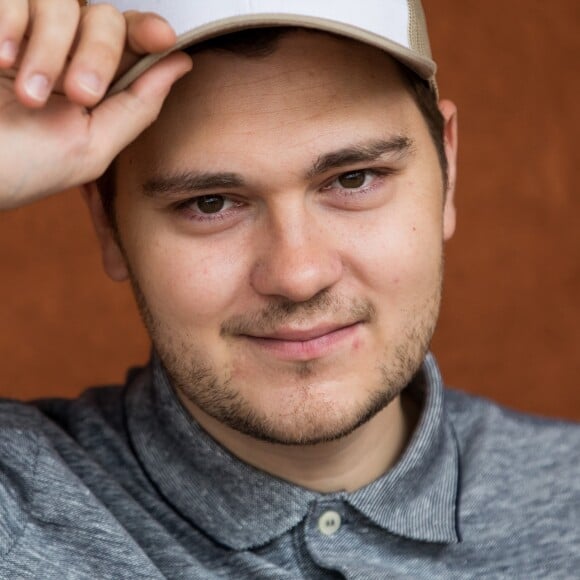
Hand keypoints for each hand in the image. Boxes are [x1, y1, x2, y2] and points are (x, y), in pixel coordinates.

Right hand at [0, 0, 191, 208]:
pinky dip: (10, 25)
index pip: (129, 41)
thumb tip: (180, 64)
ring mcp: (21, 32)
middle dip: (99, 54)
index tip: (161, 37)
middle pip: (104, 17)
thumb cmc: (18, 168)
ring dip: (51, 49)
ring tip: (30, 95)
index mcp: (92, 83)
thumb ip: (137, 107)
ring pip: (59, 2)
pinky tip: (0, 61)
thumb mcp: (89, 148)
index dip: (148, 31)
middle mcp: (61, 53)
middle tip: (81, 94)